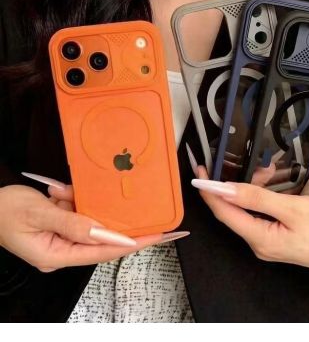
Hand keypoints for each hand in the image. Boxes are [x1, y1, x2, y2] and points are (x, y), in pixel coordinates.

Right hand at [0, 180, 188, 272]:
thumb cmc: (3, 210)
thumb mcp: (38, 214)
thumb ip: (71, 222)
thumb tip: (102, 232)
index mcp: (56, 255)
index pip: (103, 252)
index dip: (132, 243)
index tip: (156, 236)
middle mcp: (62, 250)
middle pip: (102, 239)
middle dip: (119, 222)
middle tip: (153, 218)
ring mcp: (61, 238)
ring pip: (89, 220)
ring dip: (84, 204)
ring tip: (62, 193)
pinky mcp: (60, 225)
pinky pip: (78, 212)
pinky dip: (73, 199)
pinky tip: (59, 190)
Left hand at [192, 166, 308, 274]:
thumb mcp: (292, 209)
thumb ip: (257, 198)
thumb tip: (226, 189)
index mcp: (258, 238)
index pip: (223, 212)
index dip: (209, 191)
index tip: (200, 172)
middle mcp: (258, 243)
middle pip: (234, 210)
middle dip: (237, 184)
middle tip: (249, 166)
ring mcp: (266, 242)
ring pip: (248, 210)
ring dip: (254, 189)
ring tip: (269, 173)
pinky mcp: (274, 238)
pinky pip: (259, 214)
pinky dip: (263, 198)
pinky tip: (273, 186)